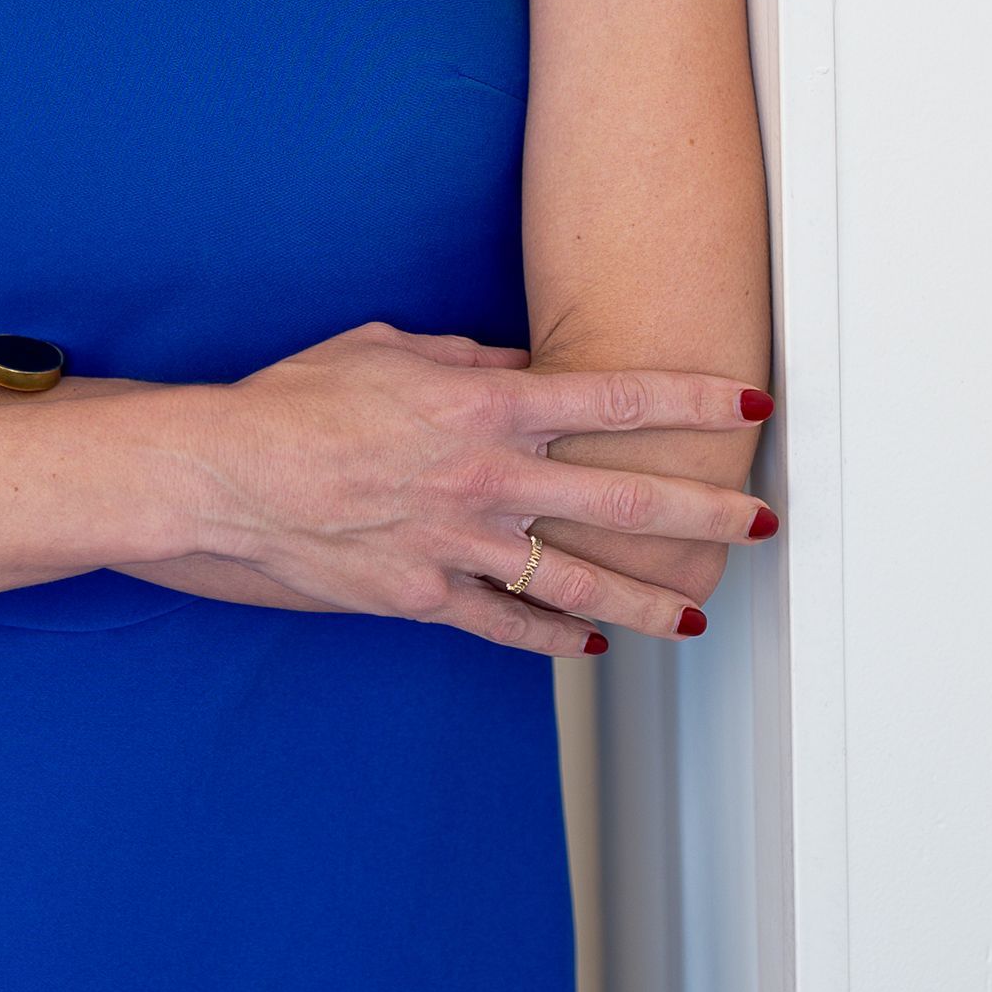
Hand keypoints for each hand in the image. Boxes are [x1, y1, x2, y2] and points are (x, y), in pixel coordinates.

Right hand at [183, 321, 775, 654]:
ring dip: (649, 599)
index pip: (612, 399)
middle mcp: (486, 477)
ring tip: (699, 613)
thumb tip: (524, 368)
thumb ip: (469, 361)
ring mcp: (460, 543)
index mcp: (483, 407)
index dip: (690, 398)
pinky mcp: (426, 595)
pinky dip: (555, 635)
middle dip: (703, 510)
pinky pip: (506, 623)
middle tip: (762, 521)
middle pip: (621, 499)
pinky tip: (593, 643)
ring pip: (579, 581)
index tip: (749, 399)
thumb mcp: (390, 348)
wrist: (229, 475)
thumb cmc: (301, 397)